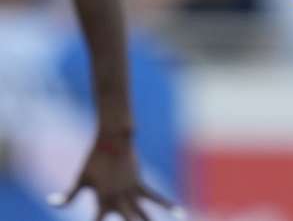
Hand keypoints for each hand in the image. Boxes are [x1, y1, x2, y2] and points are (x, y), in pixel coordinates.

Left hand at [50, 134, 181, 220]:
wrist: (113, 140)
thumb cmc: (93, 159)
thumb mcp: (80, 178)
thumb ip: (68, 195)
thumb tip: (52, 203)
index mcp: (101, 199)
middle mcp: (118, 198)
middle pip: (127, 220)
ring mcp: (131, 191)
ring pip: (143, 213)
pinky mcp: (140, 183)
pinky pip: (155, 196)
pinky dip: (167, 204)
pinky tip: (178, 212)